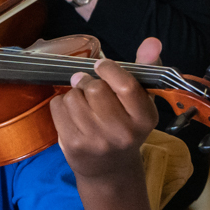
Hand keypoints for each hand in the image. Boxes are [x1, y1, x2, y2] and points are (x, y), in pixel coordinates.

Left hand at [50, 38, 160, 181]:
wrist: (109, 168)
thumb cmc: (125, 126)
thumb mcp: (140, 102)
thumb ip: (145, 69)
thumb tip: (152, 41)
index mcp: (144, 119)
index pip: (125, 85)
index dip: (109, 69)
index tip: (102, 66)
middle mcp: (123, 132)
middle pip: (95, 89)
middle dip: (89, 82)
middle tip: (90, 87)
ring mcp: (97, 141)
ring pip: (74, 96)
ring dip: (74, 93)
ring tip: (83, 103)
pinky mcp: (73, 144)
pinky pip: (58, 106)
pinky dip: (61, 104)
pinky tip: (72, 113)